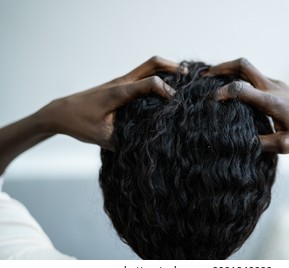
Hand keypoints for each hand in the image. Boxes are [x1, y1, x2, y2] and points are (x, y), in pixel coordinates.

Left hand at [37, 56, 179, 149]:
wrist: (61, 112)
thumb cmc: (79, 122)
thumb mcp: (103, 136)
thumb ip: (125, 140)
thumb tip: (147, 144)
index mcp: (119, 92)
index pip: (150, 83)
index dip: (168, 91)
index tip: (178, 103)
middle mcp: (122, 82)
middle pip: (152, 64)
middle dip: (173, 67)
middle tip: (189, 76)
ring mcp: (121, 81)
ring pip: (148, 66)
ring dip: (166, 69)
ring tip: (182, 80)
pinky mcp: (119, 86)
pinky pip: (142, 75)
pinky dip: (157, 76)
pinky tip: (163, 89)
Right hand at [206, 58, 288, 152]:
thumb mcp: (286, 146)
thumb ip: (262, 143)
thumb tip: (242, 142)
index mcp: (273, 101)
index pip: (241, 90)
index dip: (223, 93)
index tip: (211, 101)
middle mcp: (273, 88)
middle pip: (243, 65)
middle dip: (222, 68)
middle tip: (205, 77)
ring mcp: (276, 85)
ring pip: (248, 69)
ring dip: (230, 71)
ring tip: (214, 82)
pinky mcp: (279, 87)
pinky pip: (255, 78)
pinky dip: (241, 79)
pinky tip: (235, 91)